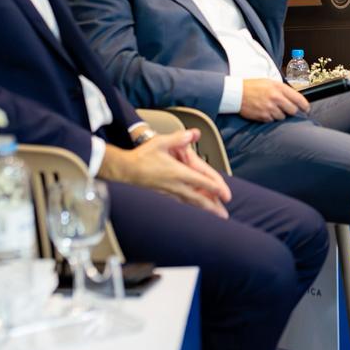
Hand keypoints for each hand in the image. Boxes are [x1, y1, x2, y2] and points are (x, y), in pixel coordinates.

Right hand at [102, 130, 232, 217]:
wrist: (124, 170)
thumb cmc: (141, 157)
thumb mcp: (161, 143)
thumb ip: (179, 138)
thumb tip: (193, 133)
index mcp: (178, 173)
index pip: (201, 182)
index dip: (215, 189)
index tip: (226, 195)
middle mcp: (175, 186)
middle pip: (198, 199)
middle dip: (213, 207)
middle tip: (224, 215)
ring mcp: (169, 193)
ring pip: (190, 204)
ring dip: (203, 211)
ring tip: (214, 217)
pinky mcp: (163, 196)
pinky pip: (181, 204)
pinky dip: (191, 208)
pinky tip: (195, 211)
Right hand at [239, 78, 309, 121]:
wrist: (236, 93)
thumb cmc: (252, 86)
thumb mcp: (269, 82)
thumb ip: (282, 90)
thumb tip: (293, 98)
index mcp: (279, 88)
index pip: (298, 99)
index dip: (305, 106)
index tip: (306, 109)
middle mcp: (276, 98)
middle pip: (293, 111)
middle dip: (291, 111)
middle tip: (286, 109)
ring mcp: (269, 108)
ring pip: (282, 117)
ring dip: (279, 114)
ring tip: (271, 108)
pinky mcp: (263, 116)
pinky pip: (272, 120)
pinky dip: (270, 118)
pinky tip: (264, 111)